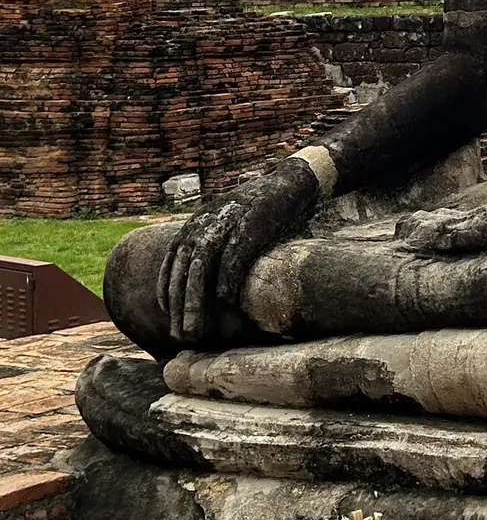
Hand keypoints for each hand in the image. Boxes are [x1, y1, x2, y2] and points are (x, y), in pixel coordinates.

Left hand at [156, 158, 319, 346]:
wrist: (287, 183)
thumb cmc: (257, 211)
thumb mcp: (226, 224)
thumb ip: (211, 246)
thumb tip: (205, 282)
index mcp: (195, 225)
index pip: (172, 263)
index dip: (167, 292)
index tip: (168, 317)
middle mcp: (204, 223)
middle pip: (184, 270)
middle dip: (180, 305)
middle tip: (180, 335)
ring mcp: (227, 222)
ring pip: (202, 267)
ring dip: (196, 301)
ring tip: (196, 329)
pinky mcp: (250, 224)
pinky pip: (233, 256)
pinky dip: (226, 279)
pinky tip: (225, 302)